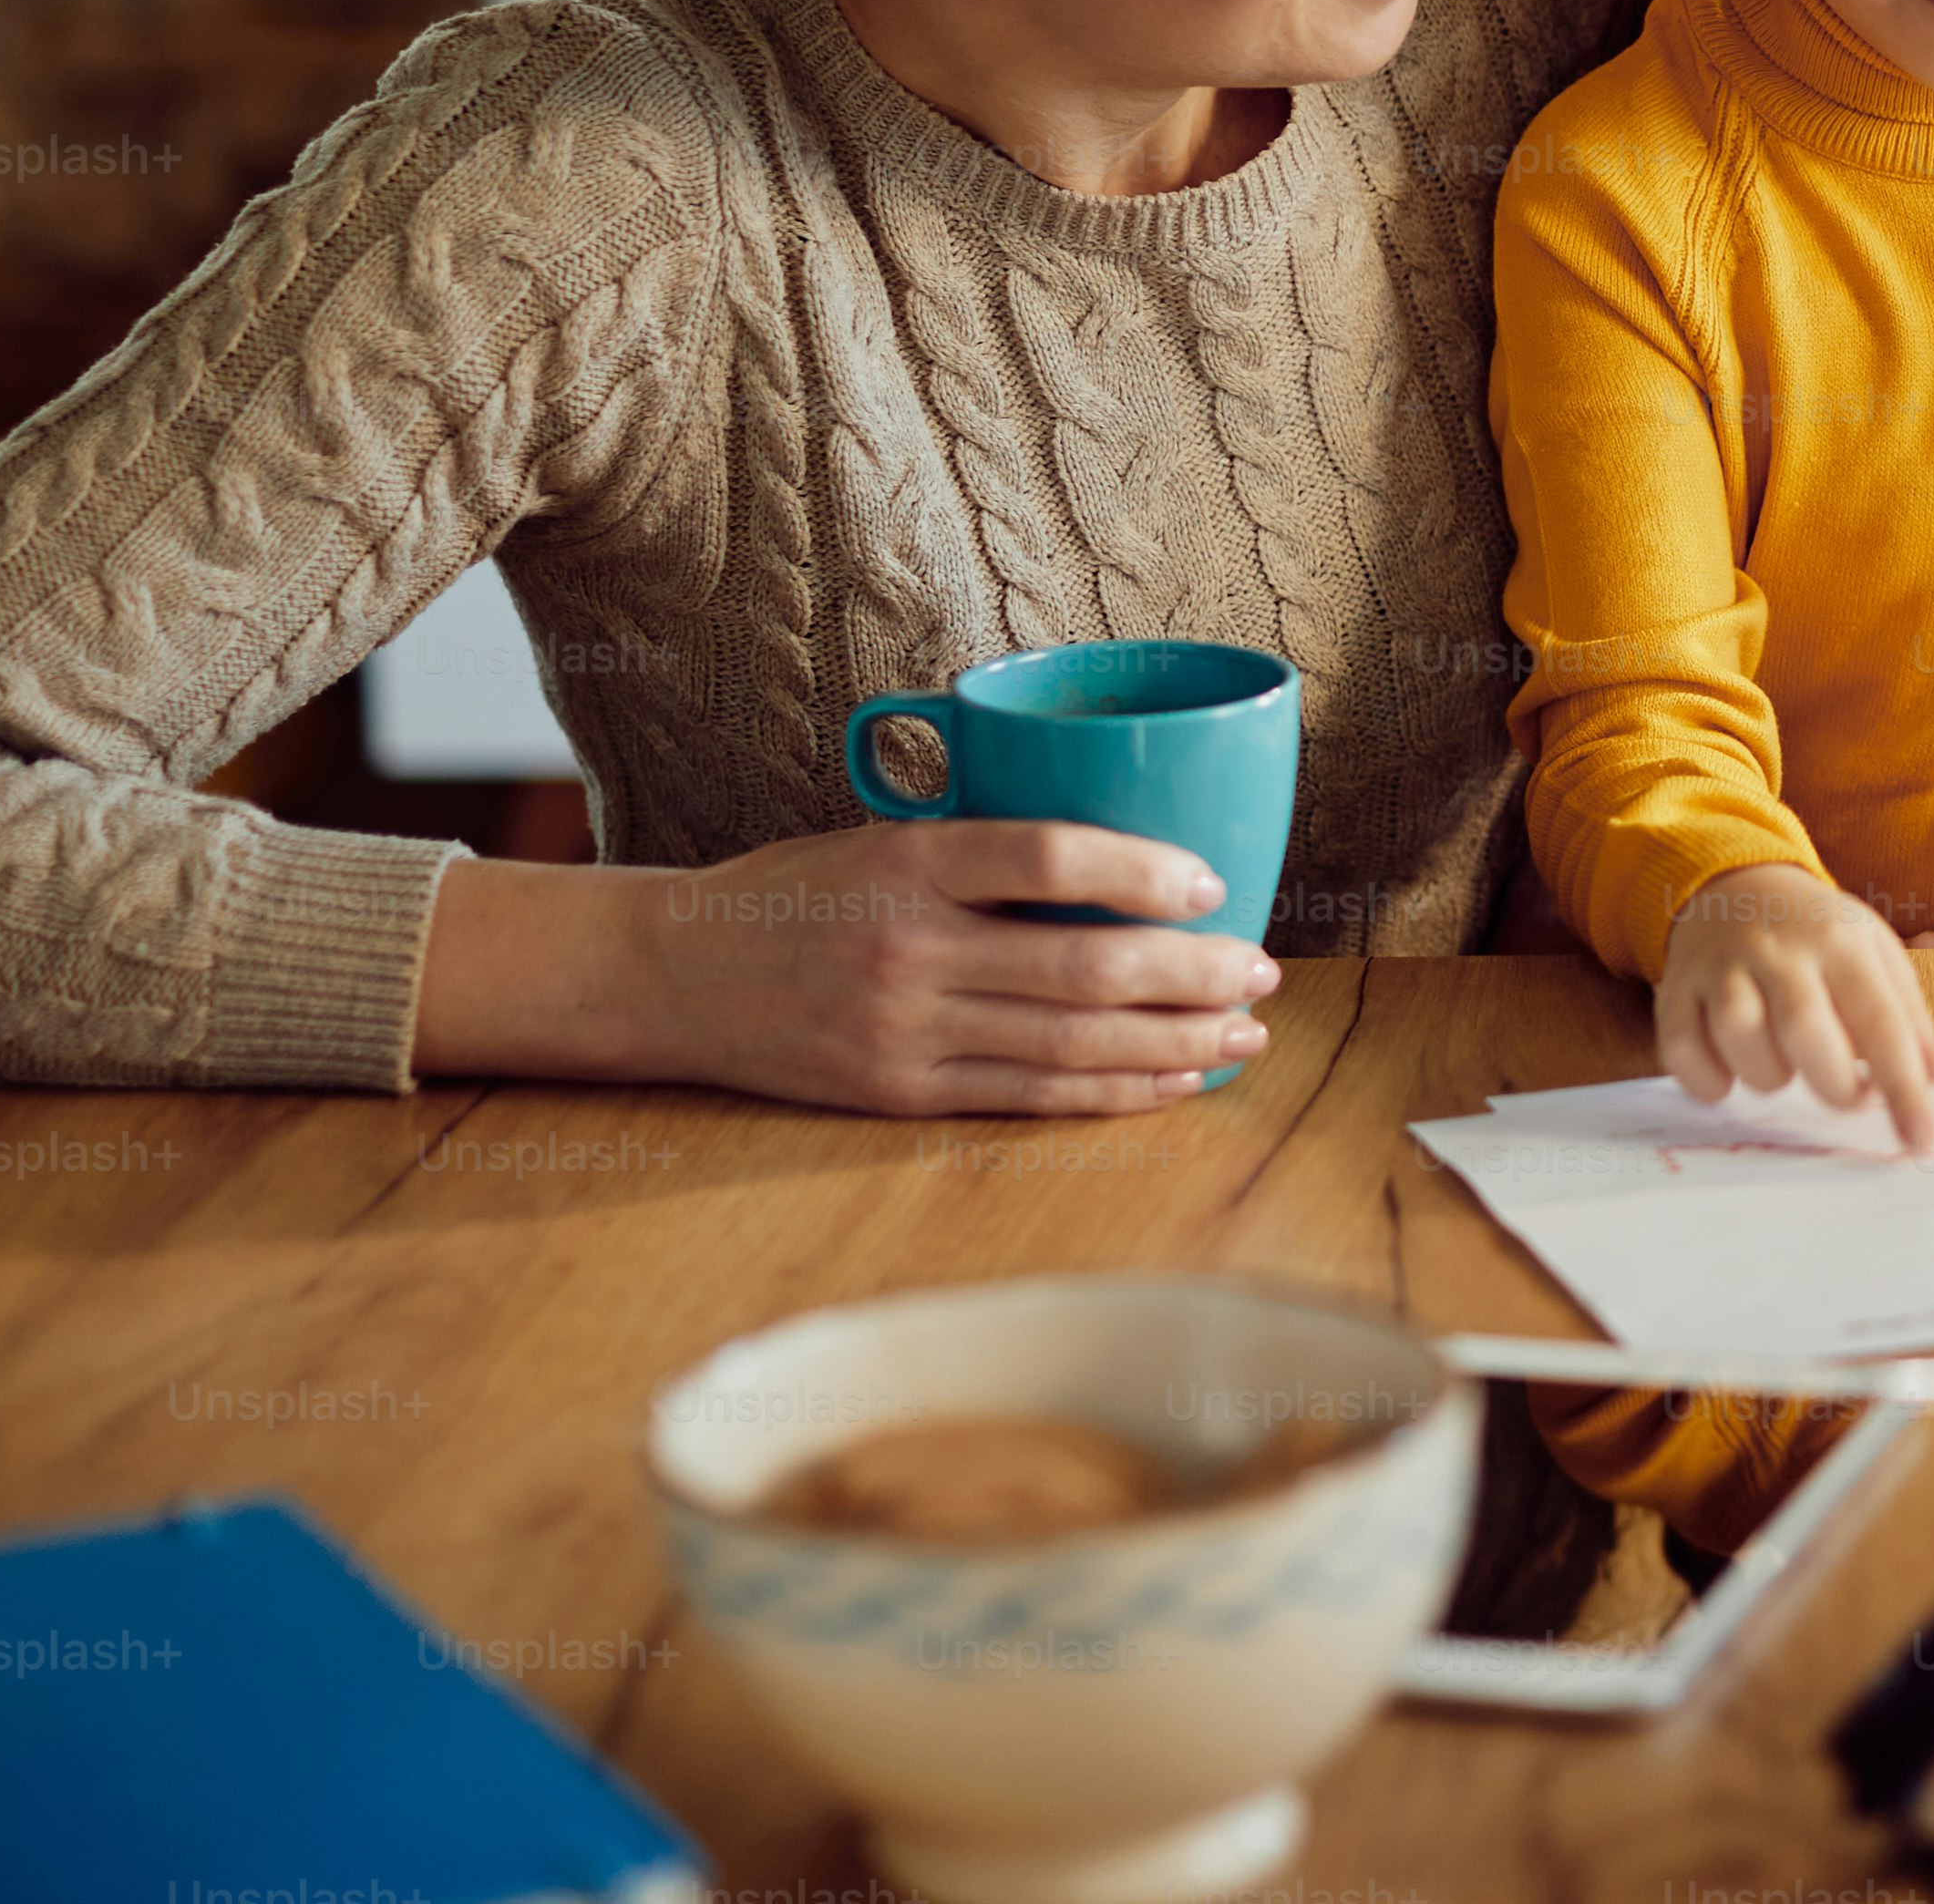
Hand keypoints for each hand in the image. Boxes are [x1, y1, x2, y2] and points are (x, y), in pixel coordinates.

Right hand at [420, 819, 1277, 1114]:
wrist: (672, 973)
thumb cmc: (794, 892)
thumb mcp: (879, 836)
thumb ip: (983, 850)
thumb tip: (1125, 856)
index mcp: (909, 862)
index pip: (1050, 857)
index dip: (1144, 870)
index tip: (1210, 880)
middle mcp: (909, 948)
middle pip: (1083, 966)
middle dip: (1192, 973)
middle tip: (1262, 969)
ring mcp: (904, 1029)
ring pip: (1071, 1044)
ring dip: (1175, 1041)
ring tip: (1244, 1032)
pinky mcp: (898, 1093)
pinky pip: (1029, 1097)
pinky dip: (1114, 1092)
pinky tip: (1174, 1080)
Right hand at [1657, 864, 1933, 1154]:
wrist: (1733, 883)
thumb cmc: (1816, 933)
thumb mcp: (1874, 953)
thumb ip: (1908, 1016)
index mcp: (1841, 941)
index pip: (1880, 1019)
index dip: (1903, 1085)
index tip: (1920, 1138)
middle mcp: (1780, 949)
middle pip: (1803, 1027)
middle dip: (1832, 1084)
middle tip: (1848, 1095)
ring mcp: (1722, 965)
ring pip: (1739, 1033)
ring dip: (1767, 1076)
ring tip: (1783, 1070)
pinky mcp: (1677, 987)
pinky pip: (1680, 1046)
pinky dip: (1704, 1080)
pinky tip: (1727, 1077)